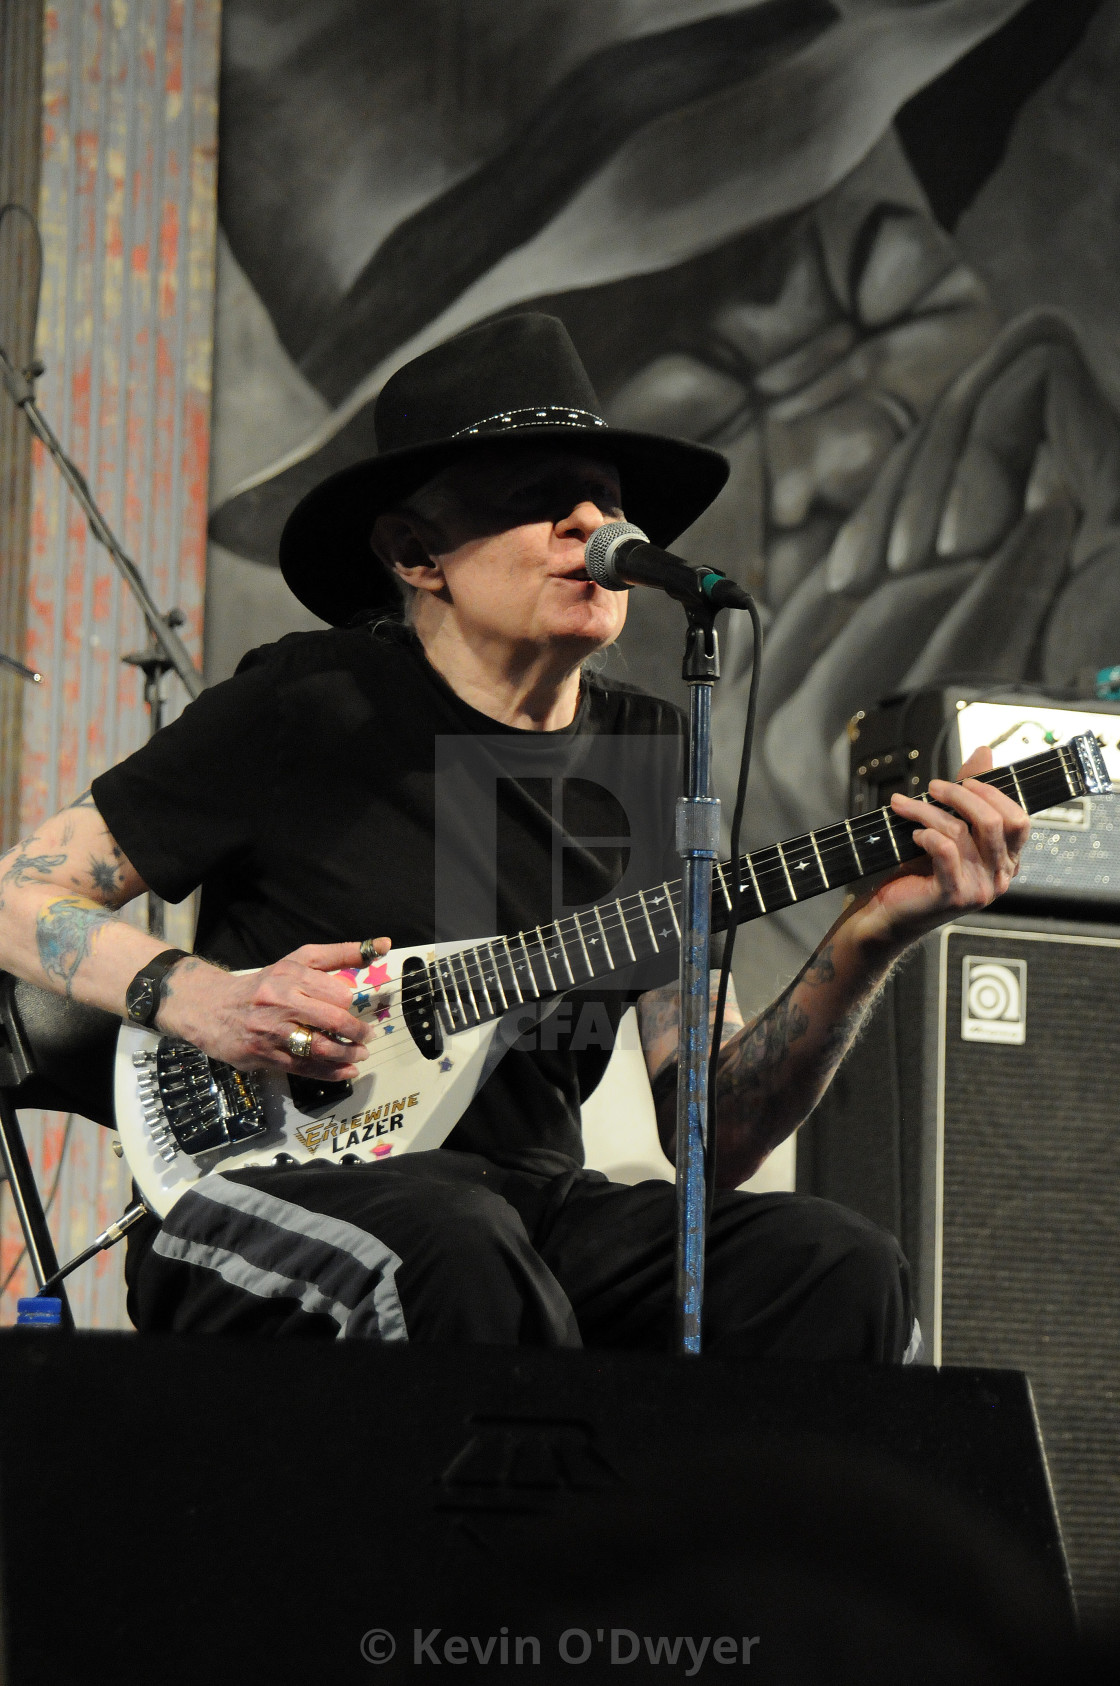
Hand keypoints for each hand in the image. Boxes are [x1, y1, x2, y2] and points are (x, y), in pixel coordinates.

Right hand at [155, 939, 391, 1080]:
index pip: (336, 992)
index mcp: (291, 975)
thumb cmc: (264, 985)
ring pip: (320, 1047)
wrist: (213, 1009)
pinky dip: (331, 1072)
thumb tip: (383, 944)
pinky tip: (346, 1071)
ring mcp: (272, 1031)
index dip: (351, 1004)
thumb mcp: (298, 961)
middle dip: (357, 1031)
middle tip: (367, 1036)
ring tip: (360, 1054)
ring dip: (348, 1054)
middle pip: (332, 1019)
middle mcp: (280, 1001)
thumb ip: (341, 954)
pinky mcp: (265, 1056)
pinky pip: (305, 1067)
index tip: (356, 1008)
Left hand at [846, 747, 1029, 952]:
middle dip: (961, 795)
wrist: (891, 912)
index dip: (993, 793)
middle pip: (995, 822)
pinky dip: (927, 835)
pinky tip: (914, 835)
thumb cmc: (921, 869)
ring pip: (962, 832)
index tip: (963, 780)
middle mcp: (1000, 877)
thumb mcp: (948, 827)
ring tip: (904, 806)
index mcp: (1006, 861)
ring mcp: (980, 890)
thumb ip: (969, 794)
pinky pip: (946, 851)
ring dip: (929, 811)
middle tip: (933, 787)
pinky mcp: (954, 896)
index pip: (1019, 819)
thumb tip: (984, 752)